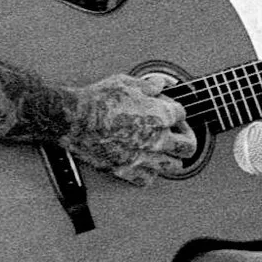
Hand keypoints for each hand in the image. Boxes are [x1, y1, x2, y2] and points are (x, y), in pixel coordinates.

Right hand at [66, 71, 195, 186]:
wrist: (72, 119)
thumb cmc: (97, 100)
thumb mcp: (126, 82)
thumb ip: (148, 85)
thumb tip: (159, 85)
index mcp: (161, 115)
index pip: (182, 114)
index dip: (175, 110)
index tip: (168, 110)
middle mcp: (157, 139)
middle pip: (188, 146)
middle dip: (187, 137)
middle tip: (179, 133)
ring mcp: (142, 157)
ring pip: (173, 166)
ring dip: (173, 158)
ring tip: (166, 151)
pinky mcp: (125, 169)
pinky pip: (147, 179)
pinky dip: (150, 173)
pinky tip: (146, 165)